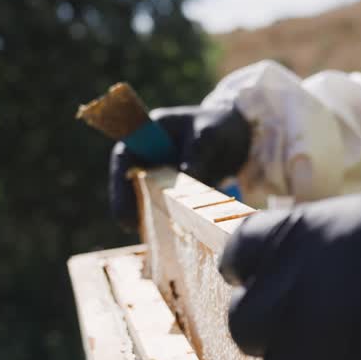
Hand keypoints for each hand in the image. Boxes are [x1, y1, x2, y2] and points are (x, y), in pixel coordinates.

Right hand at [108, 104, 250, 230]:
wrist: (242, 136)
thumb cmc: (221, 126)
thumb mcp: (211, 135)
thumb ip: (198, 153)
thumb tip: (187, 176)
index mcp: (151, 131)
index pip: (125, 156)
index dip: (119, 181)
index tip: (124, 202)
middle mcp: (151, 152)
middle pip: (130, 180)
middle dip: (129, 203)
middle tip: (131, 226)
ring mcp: (163, 170)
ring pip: (147, 194)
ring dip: (148, 212)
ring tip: (150, 233)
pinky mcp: (176, 186)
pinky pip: (167, 203)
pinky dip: (169, 216)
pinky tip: (174, 231)